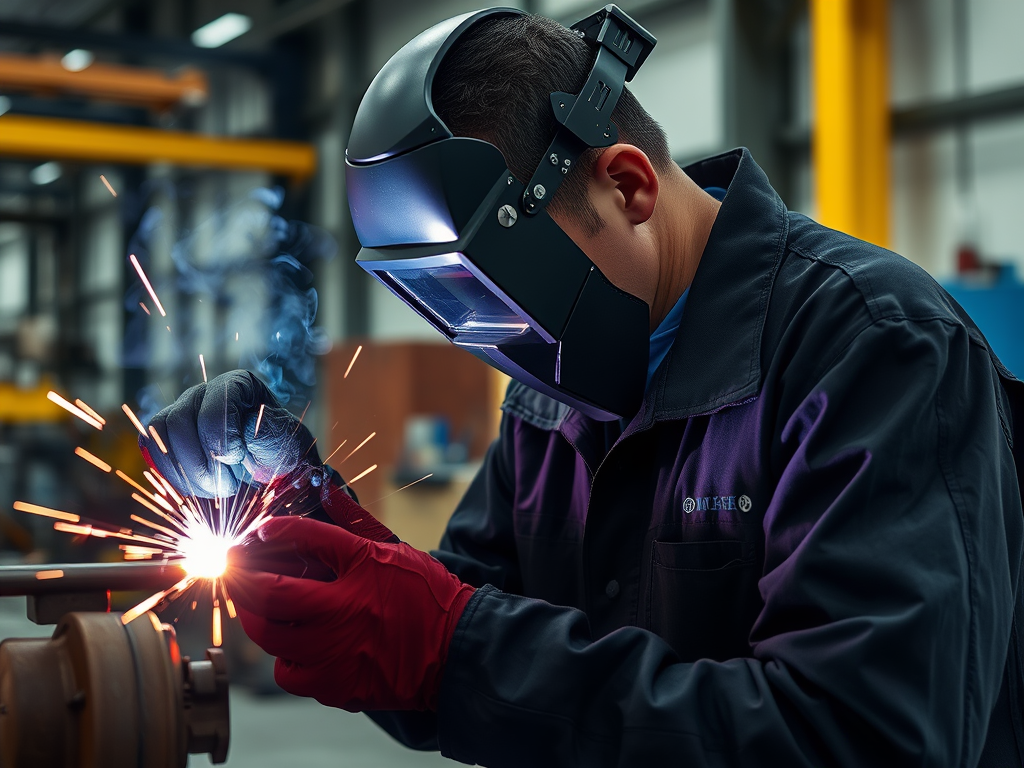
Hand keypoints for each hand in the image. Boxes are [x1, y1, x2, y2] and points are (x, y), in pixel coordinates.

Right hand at [141, 370, 315, 497]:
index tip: (238, 460)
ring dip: (183, 472)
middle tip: (226, 487)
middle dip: (199, 464)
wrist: (268, 464)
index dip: (222, 441)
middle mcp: (204, 392)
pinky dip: (169, 473)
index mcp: (237, 385)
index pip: (215, 407)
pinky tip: (196, 486)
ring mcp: (181, 409)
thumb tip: (248, 429)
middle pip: (179, 422)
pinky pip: (149, 448)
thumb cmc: (278, 450)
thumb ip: (270, 436)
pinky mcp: (165, 433)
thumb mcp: (286, 443)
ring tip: (214, 489)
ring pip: (158, 434)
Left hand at [224, 516, 474, 711]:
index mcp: (364, 568)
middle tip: (236, 570)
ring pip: (270, 637)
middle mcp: (347, 611)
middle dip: (242, 578)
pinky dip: (285, 658)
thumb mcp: (394, 550)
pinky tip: (297, 645)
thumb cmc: (427, 597)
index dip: (274, 529)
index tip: (259, 532)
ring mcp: (339, 653)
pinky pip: (289, 673)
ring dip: (257, 617)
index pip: (307, 536)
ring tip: (259, 607)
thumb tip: (323, 488)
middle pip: (271, 593)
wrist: (457, 651)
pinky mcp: (337, 686)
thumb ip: (353, 522)